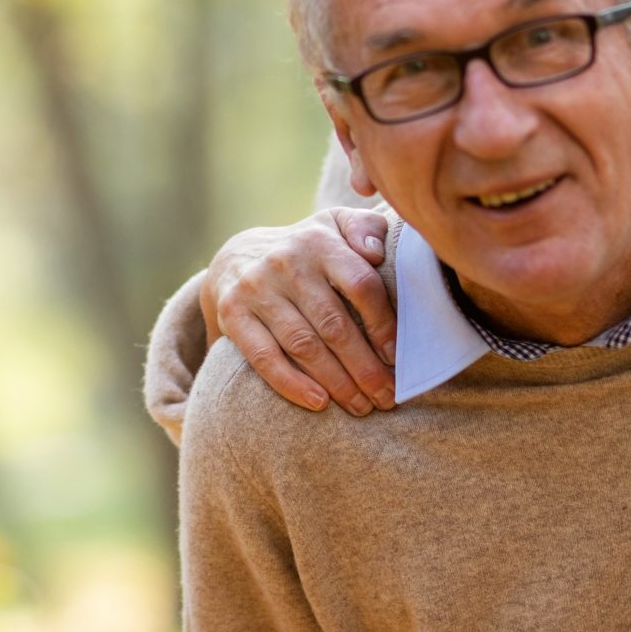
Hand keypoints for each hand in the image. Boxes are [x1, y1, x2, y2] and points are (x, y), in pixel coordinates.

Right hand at [198, 208, 397, 414]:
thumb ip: (366, 228)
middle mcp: (286, 262)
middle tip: (387, 397)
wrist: (235, 256)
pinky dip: (292, 384)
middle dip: (365, 367)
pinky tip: (319, 403)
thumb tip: (377, 253)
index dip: (383, 325)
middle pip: (334, 324)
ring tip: (360, 406)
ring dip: (337, 382)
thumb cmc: (304, 250)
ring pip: (303, 345)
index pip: (360, 285)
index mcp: (319, 241)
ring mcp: (256, 289)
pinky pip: (265, 357)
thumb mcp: (335, 225)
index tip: (398, 358)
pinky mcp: (233, 314)